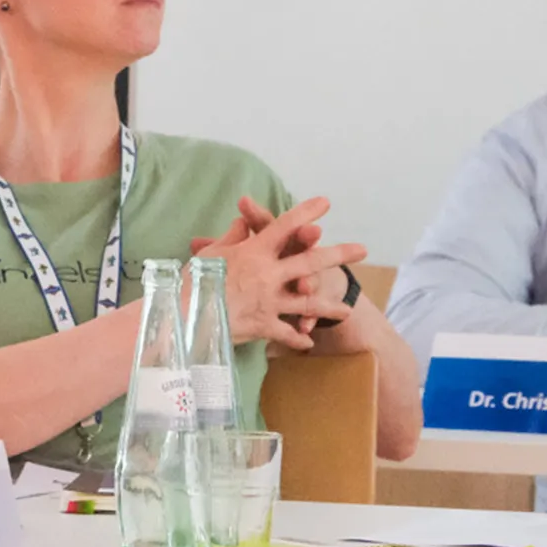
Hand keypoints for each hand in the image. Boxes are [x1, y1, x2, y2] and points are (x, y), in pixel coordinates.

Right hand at [197, 197, 363, 349]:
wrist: (185, 317)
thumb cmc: (192, 282)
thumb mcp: (210, 254)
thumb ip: (231, 238)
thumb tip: (242, 223)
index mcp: (254, 251)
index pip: (284, 226)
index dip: (306, 212)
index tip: (325, 203)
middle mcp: (268, 274)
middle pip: (310, 261)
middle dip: (338, 254)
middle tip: (362, 249)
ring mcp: (270, 301)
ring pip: (308, 302)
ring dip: (328, 306)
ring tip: (346, 310)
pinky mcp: (264, 325)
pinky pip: (287, 333)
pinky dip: (297, 339)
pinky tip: (308, 343)